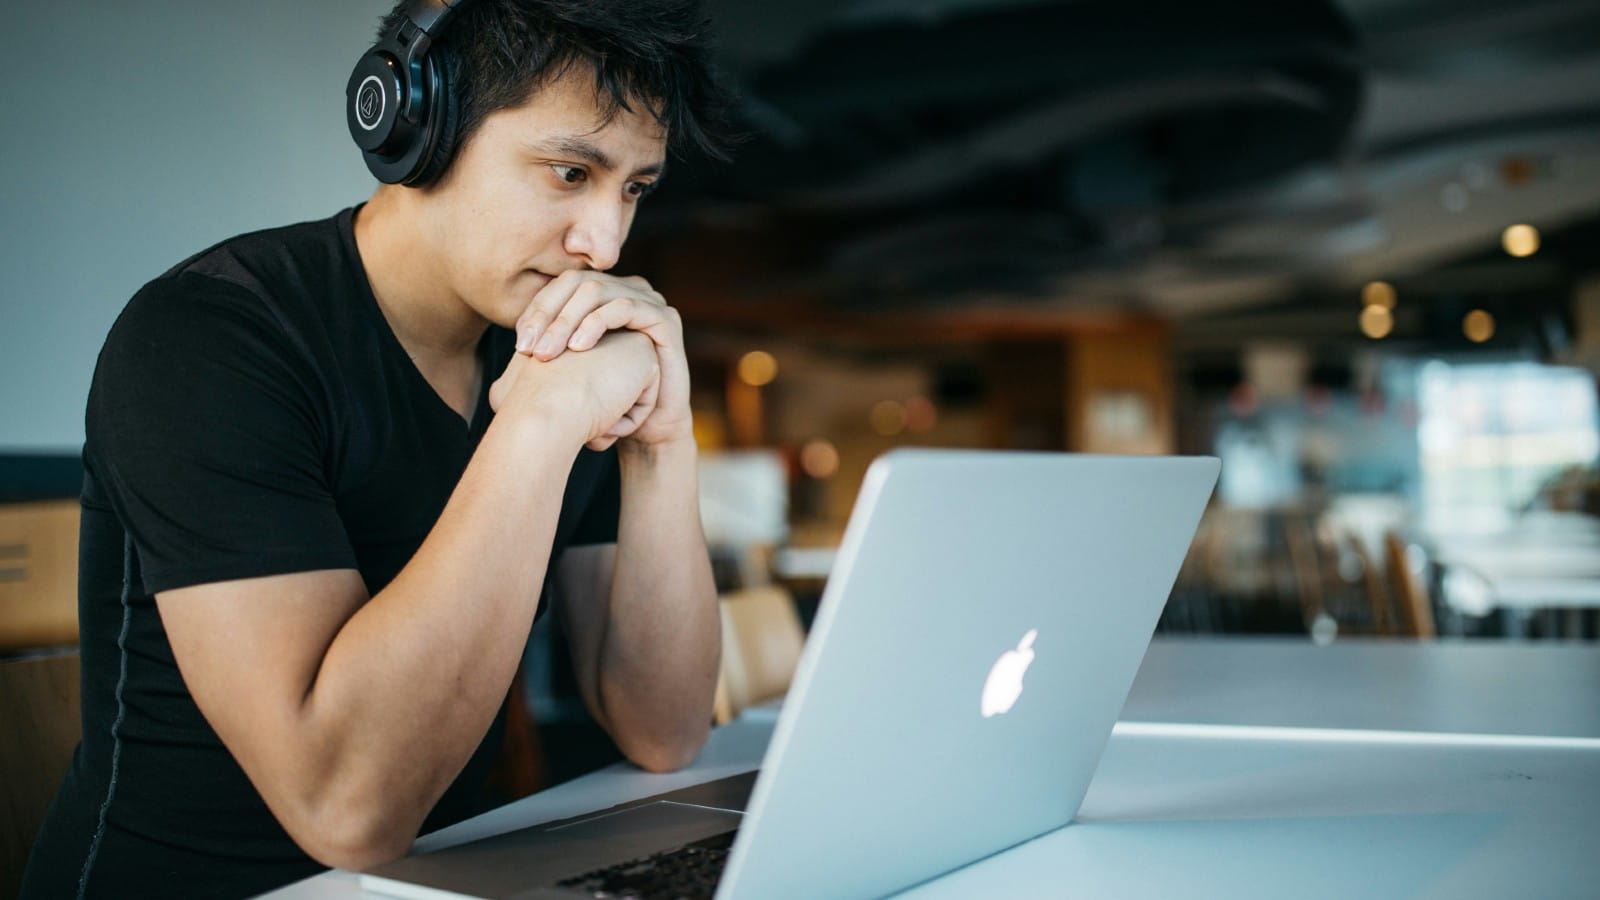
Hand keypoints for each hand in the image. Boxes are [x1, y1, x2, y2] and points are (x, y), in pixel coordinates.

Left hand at [513, 271, 691, 447]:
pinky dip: (597, 323)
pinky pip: (625, 306)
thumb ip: (546, 351)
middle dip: (548, 315)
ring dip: (567, 321)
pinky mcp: (665, 318)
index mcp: (603, 296)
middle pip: (576, 283)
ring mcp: (648, 301)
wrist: (647, 429)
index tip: (519, 346)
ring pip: (597, 291)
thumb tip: (512, 347)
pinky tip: (579, 348)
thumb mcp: (569, 372)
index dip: (536, 310)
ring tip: (549, 353)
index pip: (561, 286)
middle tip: (529, 350)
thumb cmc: (606, 402)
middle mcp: (625, 291)